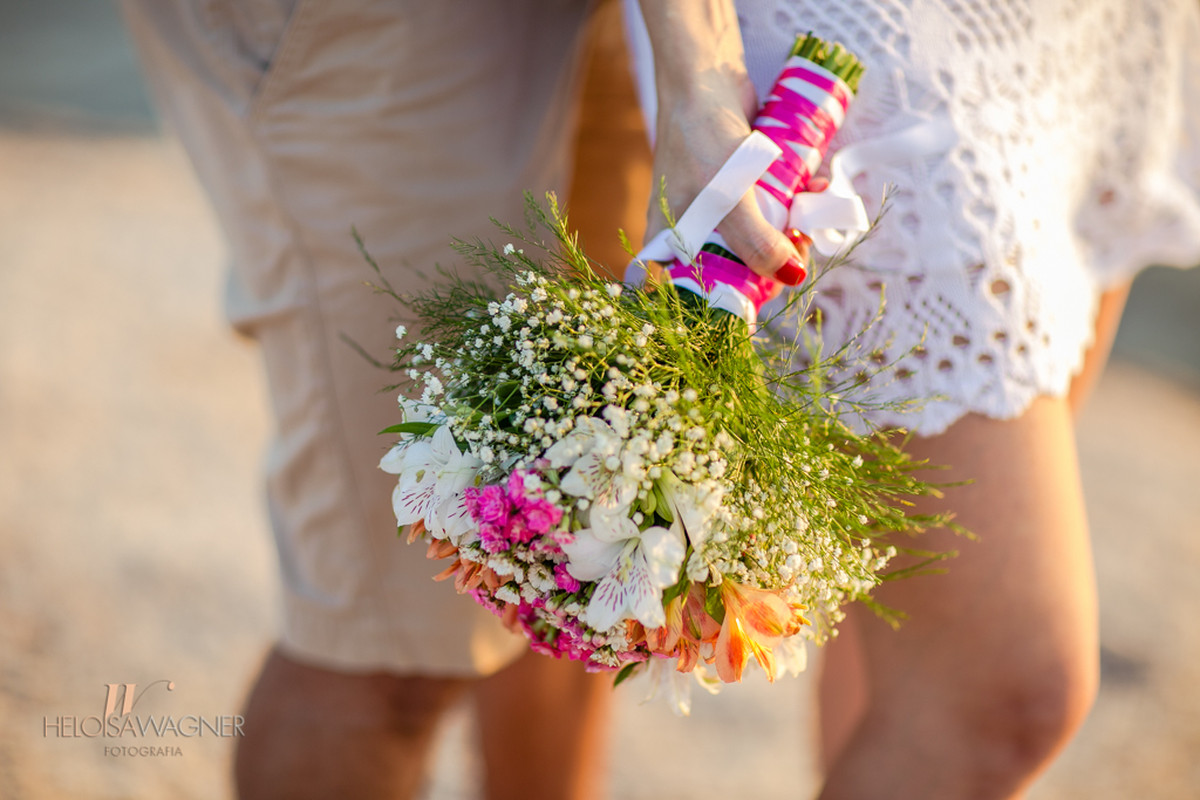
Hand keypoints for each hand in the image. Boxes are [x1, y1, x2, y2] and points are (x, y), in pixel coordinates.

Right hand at [638, 0, 808, 288]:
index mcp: (670, 244)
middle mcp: (692, 231)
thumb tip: (790, 277)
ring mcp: (719, 209)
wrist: (705, 76)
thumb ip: (756, 242)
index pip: (689, 293)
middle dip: (772, 265)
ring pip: (759, 239)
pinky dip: (794, 202)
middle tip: (799, 251)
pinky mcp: (743, 187)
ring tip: (811, 212)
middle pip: (733, 270)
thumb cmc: (700, 138)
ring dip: (792, 230)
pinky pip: (771, 207)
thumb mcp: (727, 198)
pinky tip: (813, 187)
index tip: (759, 298)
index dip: (722, 304)